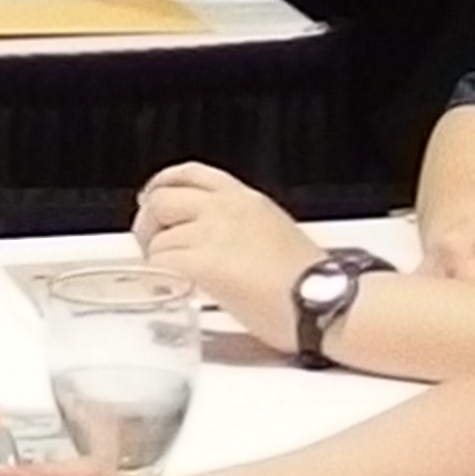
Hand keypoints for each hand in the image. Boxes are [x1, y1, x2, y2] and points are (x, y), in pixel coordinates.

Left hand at [132, 162, 323, 353]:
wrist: (325, 302)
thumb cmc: (311, 281)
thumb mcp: (275, 231)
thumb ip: (240, 225)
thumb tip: (215, 241)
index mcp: (243, 198)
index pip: (190, 173)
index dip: (162, 184)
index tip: (151, 197)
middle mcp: (224, 208)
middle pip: (161, 201)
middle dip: (149, 224)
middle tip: (152, 248)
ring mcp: (212, 234)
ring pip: (158, 238)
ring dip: (157, 259)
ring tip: (170, 278)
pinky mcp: (205, 265)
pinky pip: (161, 264)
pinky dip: (158, 277)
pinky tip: (172, 288)